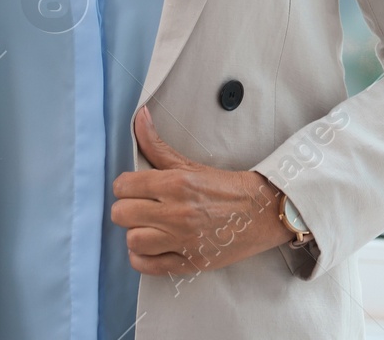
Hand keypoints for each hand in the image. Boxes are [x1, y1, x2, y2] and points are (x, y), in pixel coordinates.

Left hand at [110, 105, 292, 277]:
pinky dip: (142, 258)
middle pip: (122, 214)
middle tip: (141, 207)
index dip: (125, 187)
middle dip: (127, 209)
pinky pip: (147, 266)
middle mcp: (176, 213)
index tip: (133, 189)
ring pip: (132, 240)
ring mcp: (182, 241)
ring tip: (148, 227)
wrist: (261, 212)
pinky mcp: (189, 263)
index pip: (123, 186)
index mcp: (175, 184)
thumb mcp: (189, 164)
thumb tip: (139, 117)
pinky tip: (152, 247)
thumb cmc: (224, 187)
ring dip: (136, 233)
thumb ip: (156, 144)